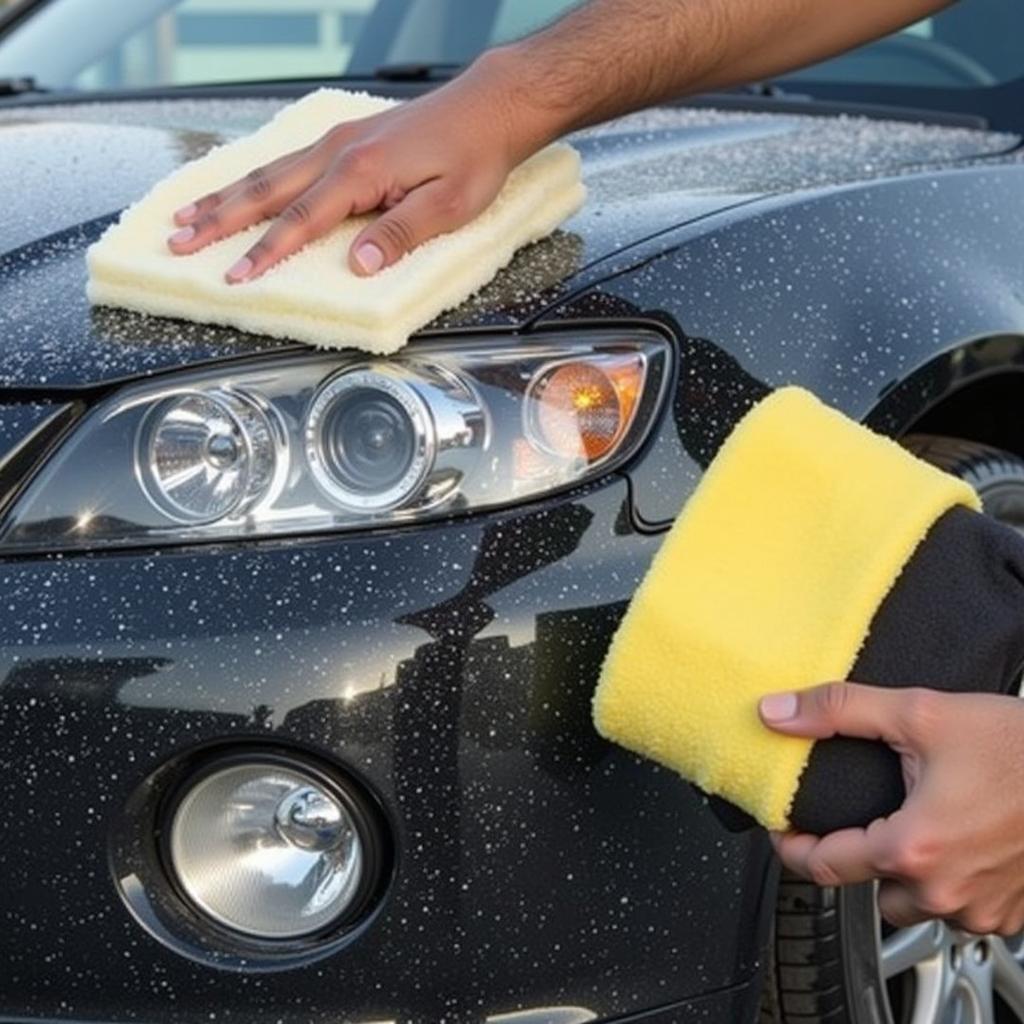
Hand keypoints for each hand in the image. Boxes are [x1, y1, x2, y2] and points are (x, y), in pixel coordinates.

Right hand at [166, 52, 538, 283]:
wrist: (489, 107)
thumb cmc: (474, 157)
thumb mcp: (448, 206)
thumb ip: (400, 234)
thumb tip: (358, 265)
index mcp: (359, 172)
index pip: (299, 220)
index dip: (264, 252)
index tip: (234, 277)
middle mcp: (337, 151)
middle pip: (265, 190)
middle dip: (218, 219)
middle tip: (178, 242)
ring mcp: (338, 141)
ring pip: (268, 171)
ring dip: (224, 196)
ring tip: (187, 215)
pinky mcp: (346, 139)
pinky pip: (286, 159)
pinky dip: (253, 177)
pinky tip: (239, 187)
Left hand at [759, 683, 1023, 935]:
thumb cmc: (1021, 746)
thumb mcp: (920, 712)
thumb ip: (839, 710)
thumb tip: (778, 712)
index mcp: (912, 848)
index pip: (821, 867)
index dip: (792, 846)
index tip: (785, 829)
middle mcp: (945, 891)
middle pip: (868, 890)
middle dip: (854, 858)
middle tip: (852, 820)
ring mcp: (982, 908)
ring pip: (916, 906)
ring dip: (904, 875)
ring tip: (907, 826)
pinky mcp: (1012, 912)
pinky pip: (962, 910)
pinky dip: (949, 883)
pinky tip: (955, 841)